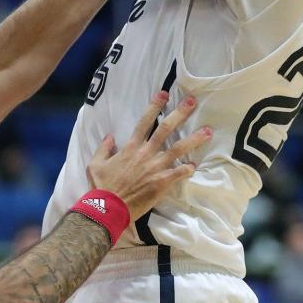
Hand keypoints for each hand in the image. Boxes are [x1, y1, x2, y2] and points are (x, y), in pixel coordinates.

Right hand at [86, 91, 211, 220]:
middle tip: (192, 102)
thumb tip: (109, 136)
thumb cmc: (102, 186)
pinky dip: (188, 168)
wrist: (108, 208)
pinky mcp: (162, 182)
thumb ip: (103, 148)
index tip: (164, 94)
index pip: (145, 121)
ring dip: (194, 139)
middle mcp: (146, 153)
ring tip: (208, 131)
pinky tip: (195, 165)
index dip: (155, 106)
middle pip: (166, 129)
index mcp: (131, 147)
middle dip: (180, 114)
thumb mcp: (95, 164)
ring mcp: (156, 167)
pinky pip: (179, 173)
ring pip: (178, 148)